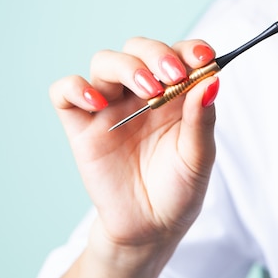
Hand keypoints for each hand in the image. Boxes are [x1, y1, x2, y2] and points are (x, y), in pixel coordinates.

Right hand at [49, 38, 219, 270]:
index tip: (203, 58)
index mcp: (174, 94)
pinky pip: (65, 92)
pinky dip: (75, 88)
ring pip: (105, 62)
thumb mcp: (198, 157)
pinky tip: (97, 102)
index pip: (179, 54)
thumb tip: (212, 81)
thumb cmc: (178, 190)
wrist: (150, 229)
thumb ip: (202, 119)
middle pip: (139, 49)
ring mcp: (109, 106)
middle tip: (173, 76)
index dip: (190, 49)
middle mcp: (140, 93)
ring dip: (126, 67)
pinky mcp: (81, 125)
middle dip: (156, 54)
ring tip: (148, 91)